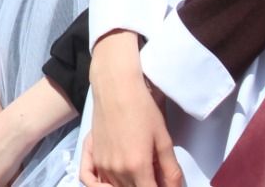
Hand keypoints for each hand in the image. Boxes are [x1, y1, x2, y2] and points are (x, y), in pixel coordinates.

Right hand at [81, 33, 181, 186]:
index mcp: (137, 167)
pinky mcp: (93, 157)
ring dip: (130, 186)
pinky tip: (111, 184)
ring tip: (140, 174)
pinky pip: (95, 182)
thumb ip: (171, 170)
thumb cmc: (142, 109)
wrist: (116, 88)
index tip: (164, 183)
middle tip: (155, 175)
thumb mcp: (163, 140)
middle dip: (147, 185)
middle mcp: (117, 171)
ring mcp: (102, 165)